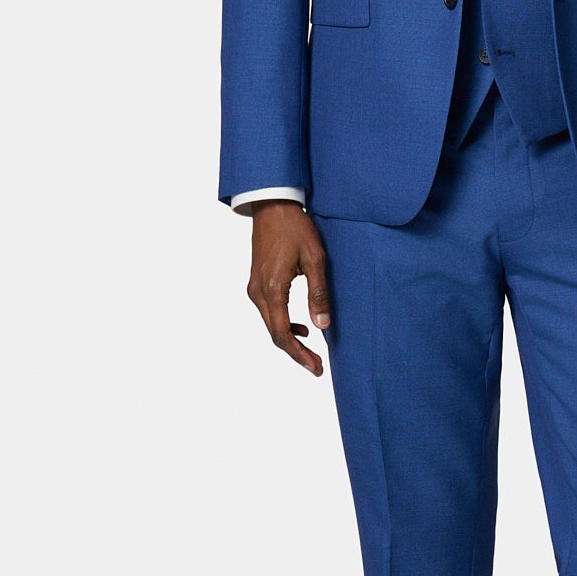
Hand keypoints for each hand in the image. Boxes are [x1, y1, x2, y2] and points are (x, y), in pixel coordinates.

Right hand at [244, 201, 330, 376]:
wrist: (272, 207)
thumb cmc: (296, 229)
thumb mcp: (315, 259)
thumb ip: (319, 293)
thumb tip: (322, 326)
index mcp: (273, 289)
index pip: (283, 334)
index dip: (299, 354)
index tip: (316, 368)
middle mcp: (258, 293)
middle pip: (275, 334)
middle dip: (296, 353)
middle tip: (317, 366)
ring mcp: (254, 288)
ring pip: (271, 325)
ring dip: (290, 340)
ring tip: (312, 351)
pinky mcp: (256, 282)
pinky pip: (269, 312)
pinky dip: (284, 324)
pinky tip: (301, 326)